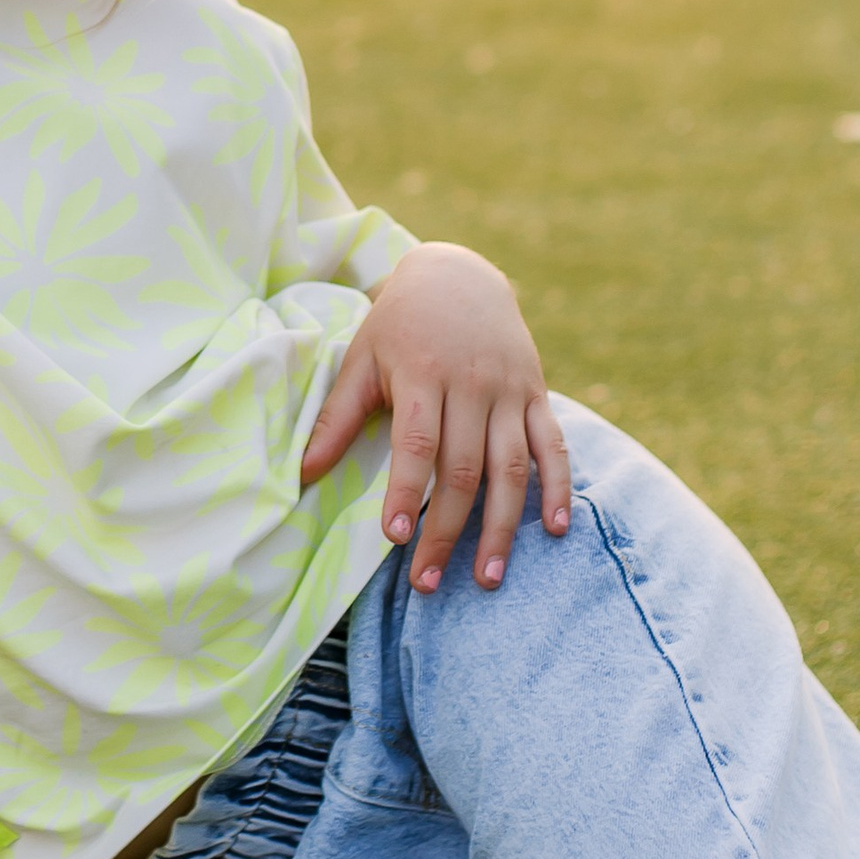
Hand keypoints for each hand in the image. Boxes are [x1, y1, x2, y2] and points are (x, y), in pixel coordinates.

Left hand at [298, 240, 568, 593]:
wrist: (458, 275)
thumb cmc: (399, 326)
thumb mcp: (361, 358)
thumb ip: (337, 417)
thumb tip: (301, 475)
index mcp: (422, 373)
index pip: (417, 442)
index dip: (405, 492)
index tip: (394, 539)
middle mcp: (471, 383)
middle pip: (464, 468)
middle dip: (447, 530)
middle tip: (429, 583)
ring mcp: (509, 389)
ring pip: (512, 467)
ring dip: (503, 527)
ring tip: (488, 578)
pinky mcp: (536, 393)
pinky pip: (553, 445)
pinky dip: (558, 487)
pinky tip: (554, 530)